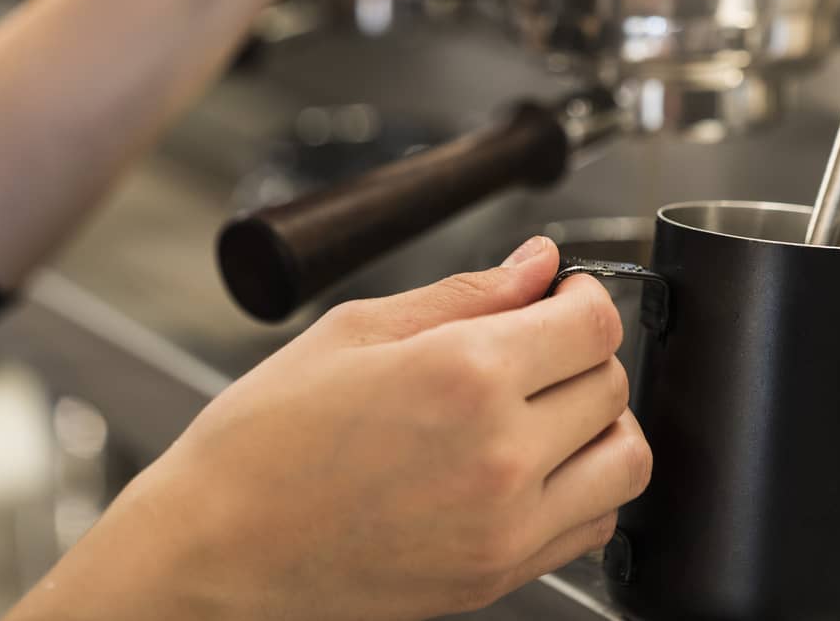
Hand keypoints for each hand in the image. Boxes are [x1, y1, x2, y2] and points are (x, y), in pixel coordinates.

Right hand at [6, 237, 651, 620]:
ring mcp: (504, 525)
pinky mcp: (497, 575)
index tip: (562, 297)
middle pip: (612, 384)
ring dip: (600, 425)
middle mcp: (499, 453)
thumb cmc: (261, 444)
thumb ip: (465, 293)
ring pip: (625, 461)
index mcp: (463, 373)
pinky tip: (532, 468)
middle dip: (582, 354)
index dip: (583, 296)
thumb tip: (536, 264)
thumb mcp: (354, 332)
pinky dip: (584, 491)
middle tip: (534, 350)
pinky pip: (593, 527)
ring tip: (546, 411)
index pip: (594, 323)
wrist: (215, 549)